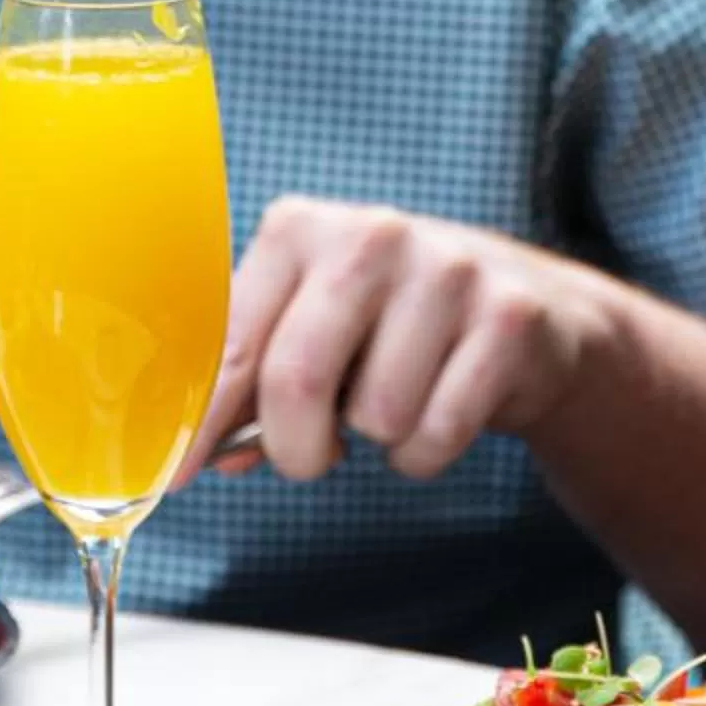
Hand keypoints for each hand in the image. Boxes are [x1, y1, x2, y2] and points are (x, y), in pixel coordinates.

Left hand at [182, 199, 602, 482]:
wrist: (528, 310)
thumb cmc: (391, 324)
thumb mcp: (313, 327)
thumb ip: (253, 380)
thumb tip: (209, 453)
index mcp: (300, 230)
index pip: (233, 344)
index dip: (203, 423)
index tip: (176, 475)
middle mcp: (372, 235)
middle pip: (297, 381)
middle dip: (296, 449)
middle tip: (310, 457)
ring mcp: (447, 271)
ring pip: (376, 416)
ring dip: (377, 441)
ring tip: (394, 404)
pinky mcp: (508, 318)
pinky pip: (438, 431)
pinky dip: (426, 453)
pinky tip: (440, 412)